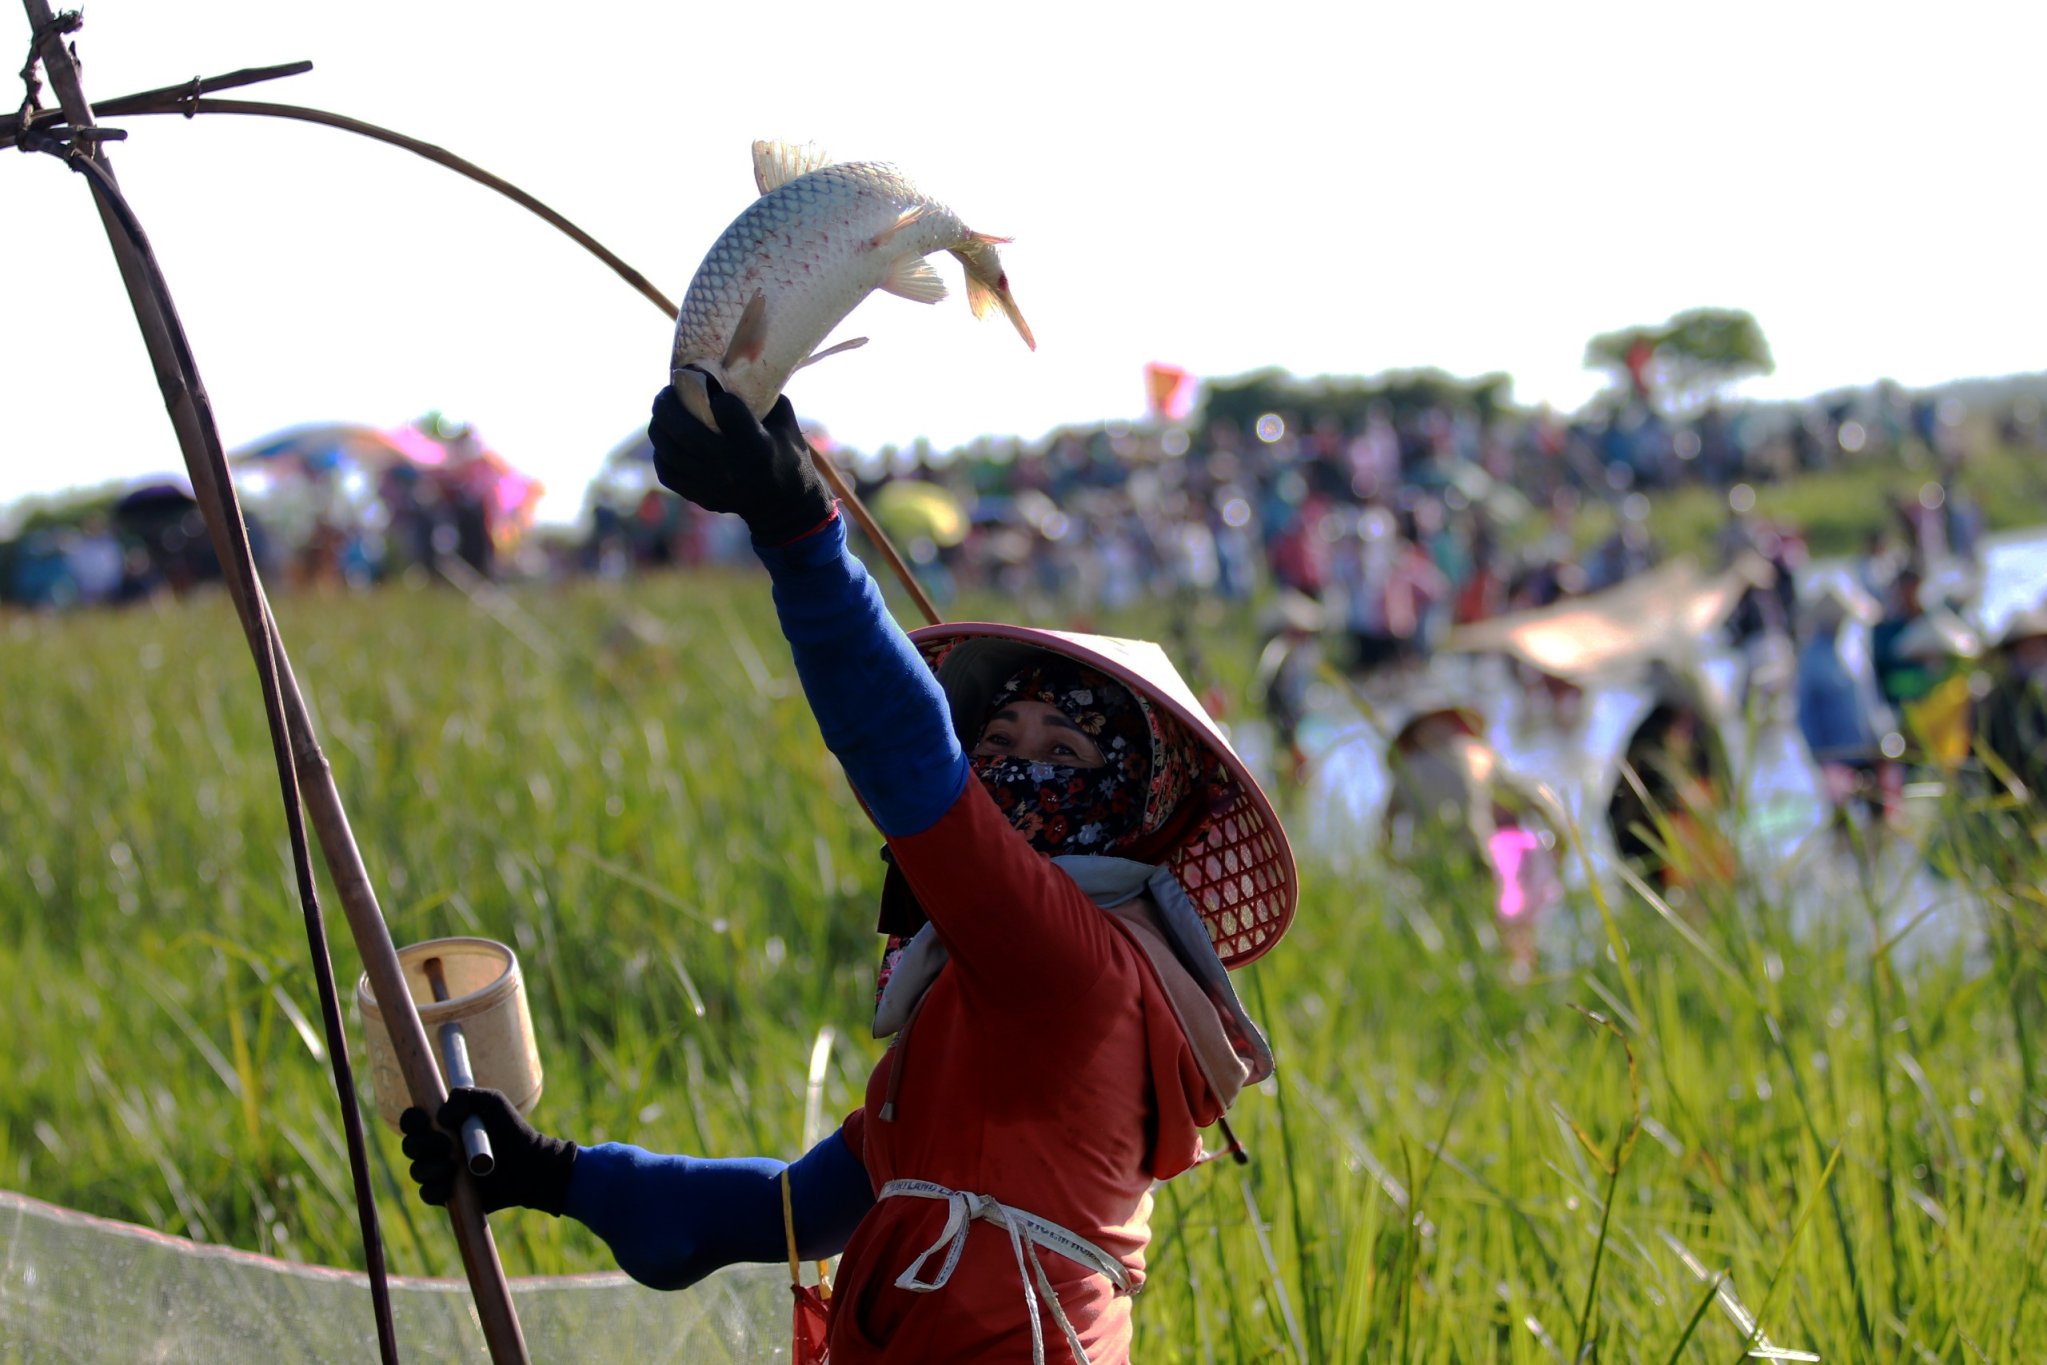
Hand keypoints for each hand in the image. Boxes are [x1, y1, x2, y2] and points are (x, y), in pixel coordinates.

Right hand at [398, 1087, 577, 1215]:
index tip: (424, 1120)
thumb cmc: (511, 1130)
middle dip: (422, 1144)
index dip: (411, 1120)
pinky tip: (452, 1185)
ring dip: (430, 1168)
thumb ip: (466, 1096)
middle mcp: (438, 1147)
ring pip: (417, 1170)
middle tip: (446, 1144)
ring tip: (454, 1167)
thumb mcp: (492, 1102)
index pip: (413, 1120)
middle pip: (410, 1145)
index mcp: (444, 1124)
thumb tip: (439, 1116)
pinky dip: (436, 1189)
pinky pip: (427, 1194)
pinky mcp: (448, 1194)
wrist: (527, 1165)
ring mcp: (441, 1171)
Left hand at [648, 372, 834, 546]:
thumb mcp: (784, 421)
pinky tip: (666, 441)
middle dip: (668, 402)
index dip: (713, 391)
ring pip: (668, 449)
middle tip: (667, 392)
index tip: (709, 385)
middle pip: (684, 429)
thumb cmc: (785, 453)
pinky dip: (662, 452)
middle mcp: (731, 466)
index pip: (724, 407)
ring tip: (663, 413)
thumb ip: (760, 395)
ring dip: (659, 425)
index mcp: (757, 444)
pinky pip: (666, 471)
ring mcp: (713, 484)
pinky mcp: (701, 497)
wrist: (783, 506)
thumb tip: (729, 368)